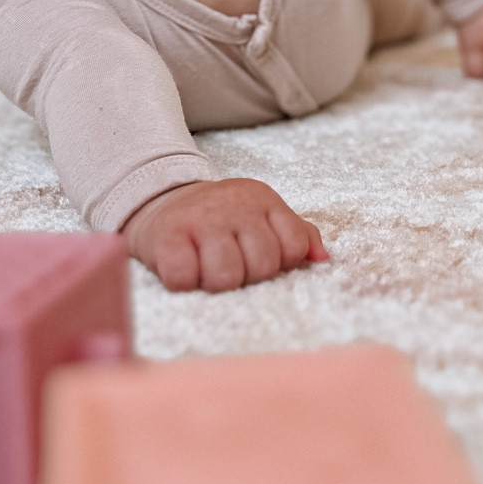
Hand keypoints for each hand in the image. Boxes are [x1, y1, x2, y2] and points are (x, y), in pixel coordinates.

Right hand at [121, 177, 329, 291]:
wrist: (160, 200)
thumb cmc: (219, 220)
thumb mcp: (262, 217)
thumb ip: (297, 235)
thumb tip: (322, 260)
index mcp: (264, 201)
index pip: (294, 246)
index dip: (278, 263)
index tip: (255, 258)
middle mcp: (235, 206)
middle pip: (262, 266)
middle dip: (246, 275)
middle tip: (227, 264)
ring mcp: (201, 219)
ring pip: (226, 276)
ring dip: (214, 282)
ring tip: (205, 269)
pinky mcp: (167, 236)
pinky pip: (184, 278)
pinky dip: (183, 282)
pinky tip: (182, 269)